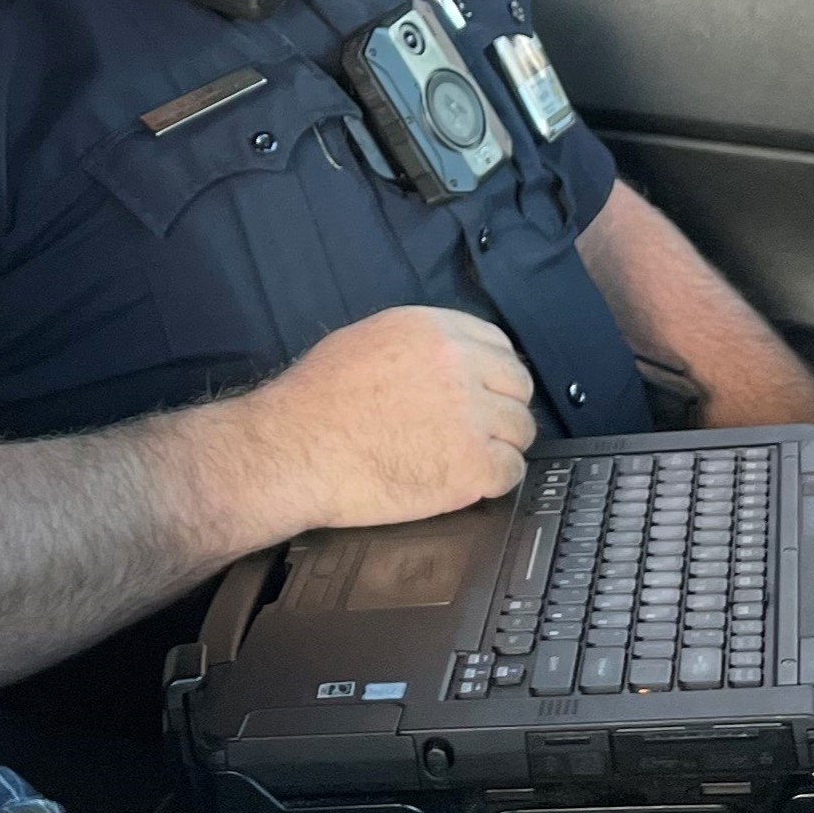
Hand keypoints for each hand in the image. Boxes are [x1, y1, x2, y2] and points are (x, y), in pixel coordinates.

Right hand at [228, 307, 532, 543]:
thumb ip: (417, 347)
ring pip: (520, 431)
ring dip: (498, 446)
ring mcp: (472, 417)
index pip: (498, 345)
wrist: (293, 450)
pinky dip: (492, 481)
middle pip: (518, 387)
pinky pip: (510, 472)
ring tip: (462, 459)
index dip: (491, 374)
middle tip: (472, 432)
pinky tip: (463, 482)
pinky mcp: (472, 466)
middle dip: (500, 409)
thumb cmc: (314, 401)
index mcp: (434, 330)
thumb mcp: (364, 342)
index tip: (481, 394)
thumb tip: (446, 362)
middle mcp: (461, 365)